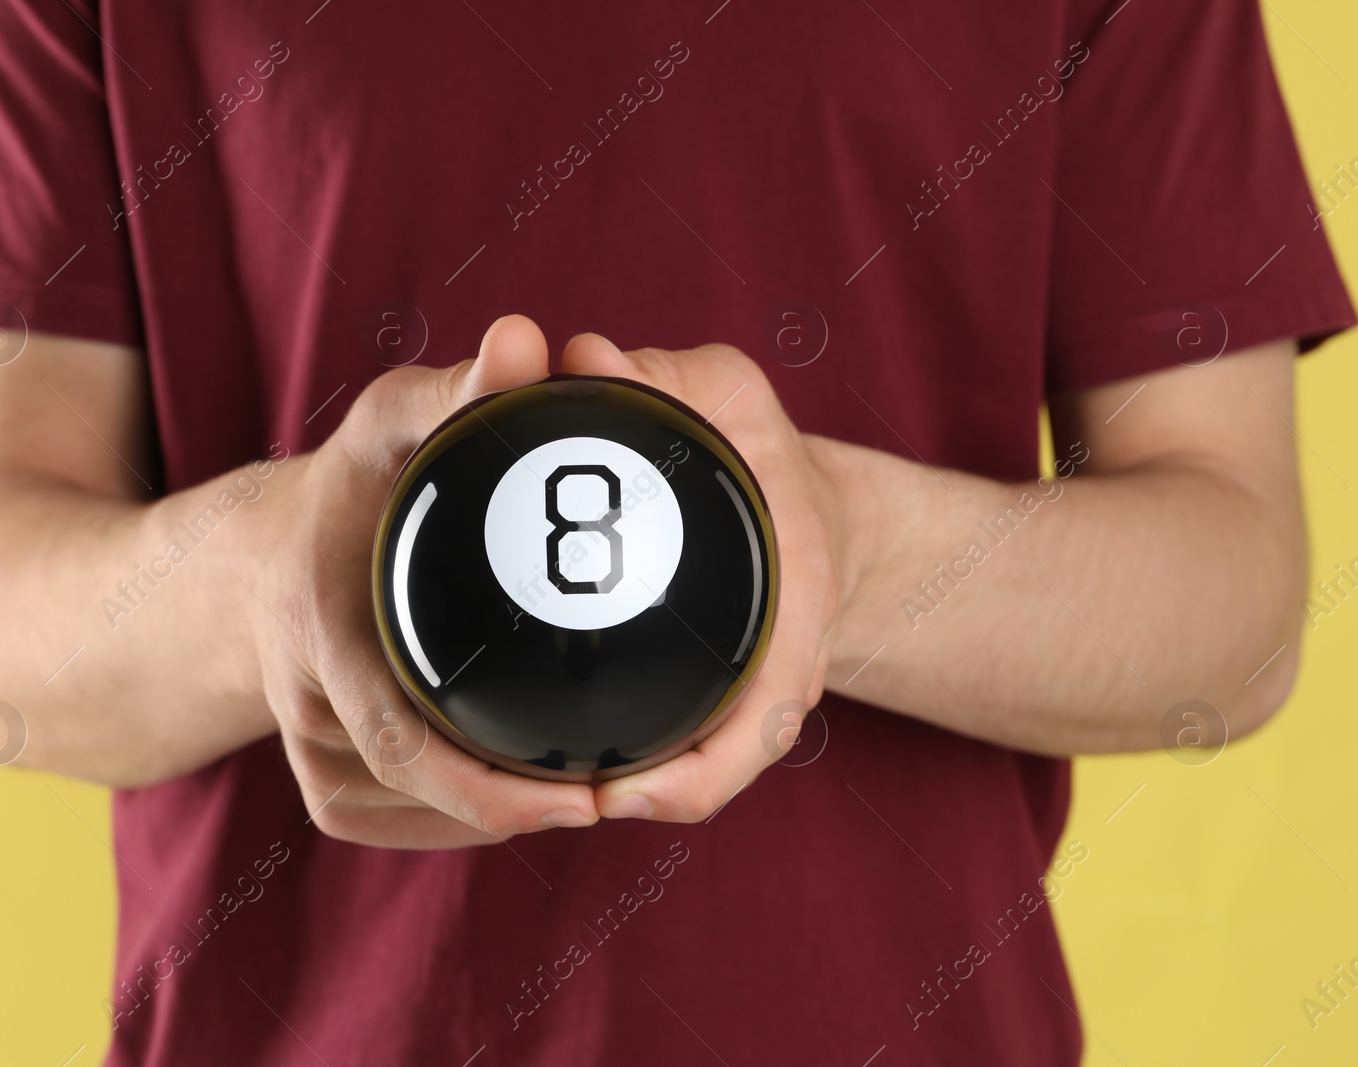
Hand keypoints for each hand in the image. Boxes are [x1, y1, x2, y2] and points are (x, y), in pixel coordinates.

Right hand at [248, 316, 599, 848]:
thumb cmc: (345, 486)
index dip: (487, 786)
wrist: (260, 555)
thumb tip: (527, 339)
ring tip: (579, 793)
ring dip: (489, 815)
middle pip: (412, 790)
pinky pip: (388, 819)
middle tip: (608, 797)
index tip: (582, 795)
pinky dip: (454, 819)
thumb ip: (457, 390)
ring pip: (405, 814)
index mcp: (318, 629)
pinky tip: (518, 803)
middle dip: (511, 810)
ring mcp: (308, 747)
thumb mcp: (390, 422)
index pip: (399, 739)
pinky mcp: (323, 774)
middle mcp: (304, 702)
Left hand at [559, 334, 852, 821]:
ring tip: (546, 795)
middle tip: (566, 803)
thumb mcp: (731, 394)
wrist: (811, 506)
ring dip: (636, 789)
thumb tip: (581, 357)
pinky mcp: (719, 691)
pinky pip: (679, 741)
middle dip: (652, 799)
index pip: (761, 725)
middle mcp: (782, 674)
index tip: (616, 794)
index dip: (693, 778)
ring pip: (701, 770)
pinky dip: (633, 756)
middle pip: (725, 769)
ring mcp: (754, 692)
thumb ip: (663, 376)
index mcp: (796, 616)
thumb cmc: (768, 452)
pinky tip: (560, 752)